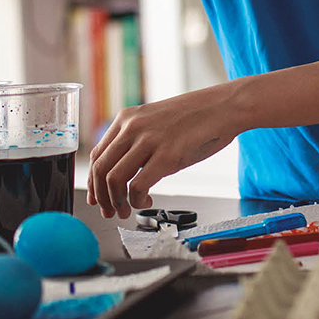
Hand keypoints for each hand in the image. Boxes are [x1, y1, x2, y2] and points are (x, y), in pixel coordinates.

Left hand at [87, 85, 239, 218]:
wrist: (224, 106)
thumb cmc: (196, 118)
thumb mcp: (157, 123)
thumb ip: (138, 142)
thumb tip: (126, 172)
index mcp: (126, 118)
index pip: (97, 155)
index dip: (94, 182)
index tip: (98, 198)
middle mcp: (132, 127)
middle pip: (100, 169)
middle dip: (101, 197)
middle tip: (110, 212)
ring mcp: (148, 140)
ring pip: (113, 179)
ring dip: (116, 202)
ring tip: (127, 211)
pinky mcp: (166, 155)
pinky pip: (137, 186)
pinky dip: (137, 201)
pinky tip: (146, 202)